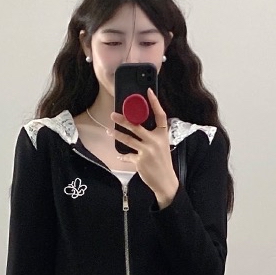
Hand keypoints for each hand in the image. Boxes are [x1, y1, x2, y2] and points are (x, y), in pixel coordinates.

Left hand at [109, 88, 177, 205]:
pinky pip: (128, 155)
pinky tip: (119, 155)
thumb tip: (138, 125)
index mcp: (163, 135)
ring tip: (109, 130)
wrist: (166, 182)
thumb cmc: (163, 163)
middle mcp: (155, 141)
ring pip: (128, 139)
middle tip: (113, 115)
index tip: (149, 91)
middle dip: (123, 120)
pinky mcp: (140, 161)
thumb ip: (153, 135)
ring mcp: (147, 151)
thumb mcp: (162, 146)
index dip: (155, 103)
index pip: (161, 115)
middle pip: (137, 126)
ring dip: (116, 134)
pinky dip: (123, 156)